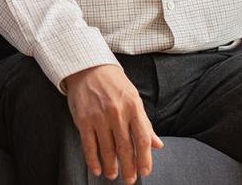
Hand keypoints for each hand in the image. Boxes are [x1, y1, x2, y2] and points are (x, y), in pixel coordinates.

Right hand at [64, 64, 162, 182]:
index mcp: (133, 107)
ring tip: (113, 175)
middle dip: (129, 168)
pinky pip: (89, 145)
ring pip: (107, 149)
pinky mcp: (83, 119)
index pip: (143, 138)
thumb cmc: (114, 84)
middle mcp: (117, 112)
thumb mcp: (134, 99)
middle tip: (129, 180)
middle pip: (126, 148)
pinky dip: (93, 160)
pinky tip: (97, 169)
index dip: (145, 158)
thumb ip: (145, 123)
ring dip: (111, 166)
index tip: (145, 171)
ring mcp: (99, 116)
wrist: (88, 67)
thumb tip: (157, 145)